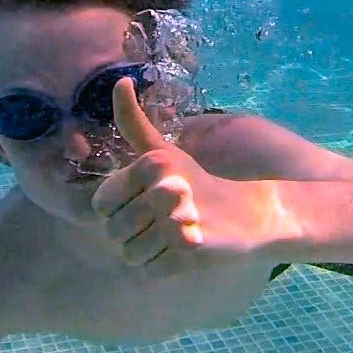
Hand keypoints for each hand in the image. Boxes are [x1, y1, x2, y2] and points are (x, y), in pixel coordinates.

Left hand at [91, 78, 281, 277]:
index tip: (140, 205)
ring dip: (147, 252)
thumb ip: (134, 122)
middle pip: (114, 232)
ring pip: (130, 255)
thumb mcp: (164, 152)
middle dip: (133, 234)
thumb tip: (120, 81)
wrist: (251, 214)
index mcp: (152, 164)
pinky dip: (162, 268)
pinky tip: (181, 252)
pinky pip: (149, 272)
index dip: (116, 210)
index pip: (101, 204)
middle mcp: (164, 189)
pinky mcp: (191, 250)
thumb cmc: (197, 183)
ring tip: (170, 238)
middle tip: (160, 224)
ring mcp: (177, 221)